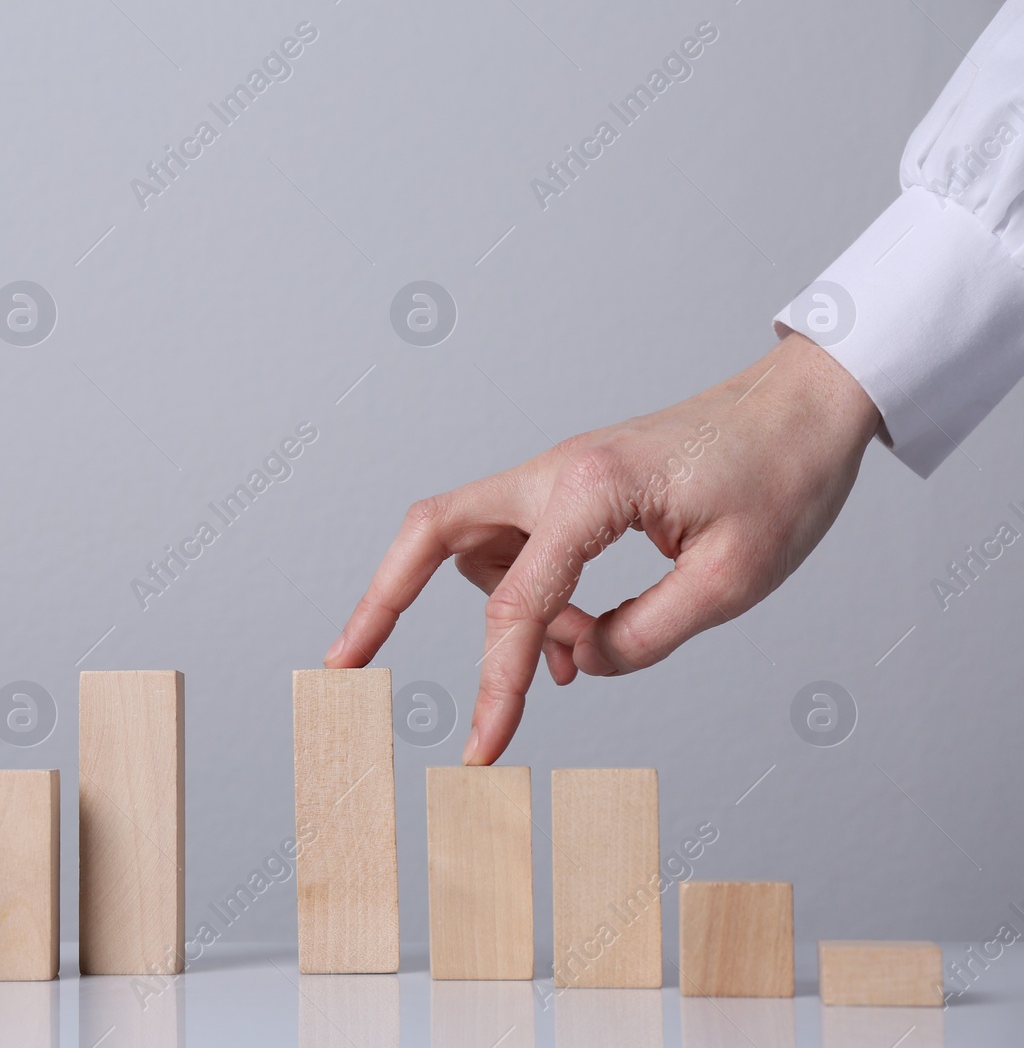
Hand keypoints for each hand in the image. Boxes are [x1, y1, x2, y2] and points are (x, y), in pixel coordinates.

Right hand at [323, 332, 881, 764]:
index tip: (483, 750)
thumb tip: (571, 661)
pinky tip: (574, 638)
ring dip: (491, 609)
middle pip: (431, 530)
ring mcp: (560, 474)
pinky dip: (523, 595)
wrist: (811, 405)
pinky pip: (518, 546)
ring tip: (557, 663)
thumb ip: (640, 636)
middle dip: (382, 599)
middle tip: (345, 659)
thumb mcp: (732, 581)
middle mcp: (555, 472)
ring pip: (473, 541)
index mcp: (589, 490)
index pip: (515, 604)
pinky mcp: (576, 486)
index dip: (493, 686)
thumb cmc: (783, 478)